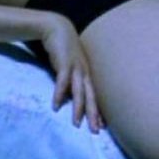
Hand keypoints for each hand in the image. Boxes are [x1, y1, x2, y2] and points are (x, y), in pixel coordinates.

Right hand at [40, 15, 102, 132]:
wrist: (57, 28)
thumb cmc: (64, 48)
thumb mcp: (70, 66)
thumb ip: (71, 80)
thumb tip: (68, 97)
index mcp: (87, 73)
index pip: (95, 95)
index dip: (98, 110)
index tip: (102, 126)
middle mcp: (84, 71)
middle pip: (91, 96)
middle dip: (94, 114)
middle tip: (96, 131)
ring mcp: (75, 67)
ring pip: (79, 91)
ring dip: (78, 108)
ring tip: (77, 123)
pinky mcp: (64, 63)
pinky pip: (62, 82)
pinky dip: (59, 94)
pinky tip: (55, 106)